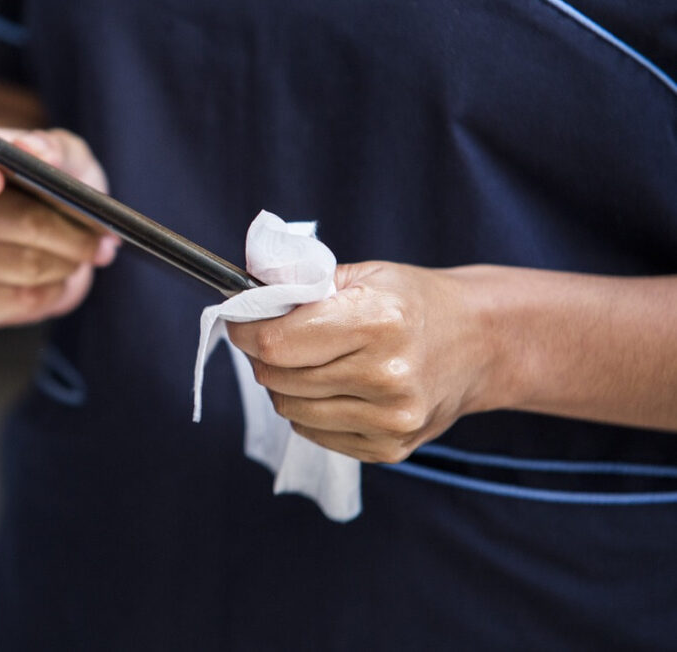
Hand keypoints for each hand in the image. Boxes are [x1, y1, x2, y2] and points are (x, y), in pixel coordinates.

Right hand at [0, 127, 118, 326]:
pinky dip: (53, 292)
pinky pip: (19, 300)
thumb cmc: (52, 188)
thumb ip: (53, 148)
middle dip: (70, 234)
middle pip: (14, 220)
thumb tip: (35, 151)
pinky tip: (56, 280)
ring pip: (24, 265)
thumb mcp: (64, 158)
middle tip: (99, 240)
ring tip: (79, 257)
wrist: (53, 234)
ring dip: (67, 264)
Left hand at [227, 262, 493, 462]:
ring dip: (286, 385)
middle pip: (278, 378)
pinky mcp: (390, 448)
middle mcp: (387, 376)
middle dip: (266, 356)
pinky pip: (314, 433)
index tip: (242, 321)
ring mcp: (390, 419)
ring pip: (290, 409)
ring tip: (311, 363)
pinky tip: (336, 387)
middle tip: (280, 339)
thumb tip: (244, 298)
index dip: (247, 331)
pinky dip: (310, 410)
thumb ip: (302, 284)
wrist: (481, 343)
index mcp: (377, 322)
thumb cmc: (414, 302)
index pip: (276, 343)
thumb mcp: (364, 275)